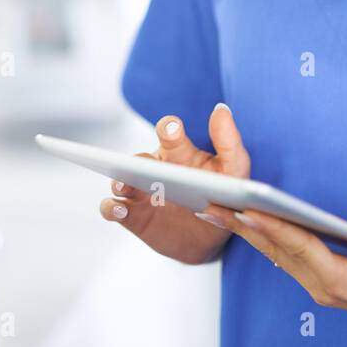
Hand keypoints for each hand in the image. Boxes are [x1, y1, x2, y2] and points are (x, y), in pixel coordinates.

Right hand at [100, 103, 249, 264]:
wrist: (213, 237)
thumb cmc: (223, 195)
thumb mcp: (235, 170)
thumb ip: (229, 141)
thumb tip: (221, 109)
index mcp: (178, 151)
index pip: (169, 133)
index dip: (169, 129)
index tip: (173, 129)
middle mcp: (155, 168)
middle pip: (141, 157)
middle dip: (138, 159)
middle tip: (141, 165)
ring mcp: (140, 191)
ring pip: (121, 181)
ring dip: (119, 182)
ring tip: (124, 187)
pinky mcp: (132, 215)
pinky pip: (113, 208)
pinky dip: (111, 208)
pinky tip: (120, 210)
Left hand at [202, 190, 346, 330]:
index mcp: (341, 281)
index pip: (298, 247)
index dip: (271, 225)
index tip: (244, 206)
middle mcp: (325, 286)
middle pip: (276, 251)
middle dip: (242, 226)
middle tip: (210, 204)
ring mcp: (322, 286)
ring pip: (278, 255)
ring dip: (249, 232)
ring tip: (220, 210)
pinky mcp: (325, 281)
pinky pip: (288, 257)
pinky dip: (268, 239)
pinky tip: (253, 224)